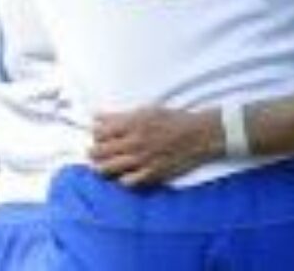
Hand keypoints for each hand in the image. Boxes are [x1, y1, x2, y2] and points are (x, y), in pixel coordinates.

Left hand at [91, 107, 222, 186]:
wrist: (198, 135)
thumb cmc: (173, 120)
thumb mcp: (146, 111)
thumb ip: (119, 116)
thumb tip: (96, 117)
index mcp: (132, 124)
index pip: (99, 133)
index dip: (95, 135)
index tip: (99, 137)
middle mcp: (134, 142)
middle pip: (99, 152)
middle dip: (94, 152)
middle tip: (98, 152)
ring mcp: (142, 160)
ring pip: (108, 169)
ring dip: (103, 167)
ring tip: (106, 165)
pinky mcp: (151, 174)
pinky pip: (126, 182)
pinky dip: (122, 178)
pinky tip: (125, 174)